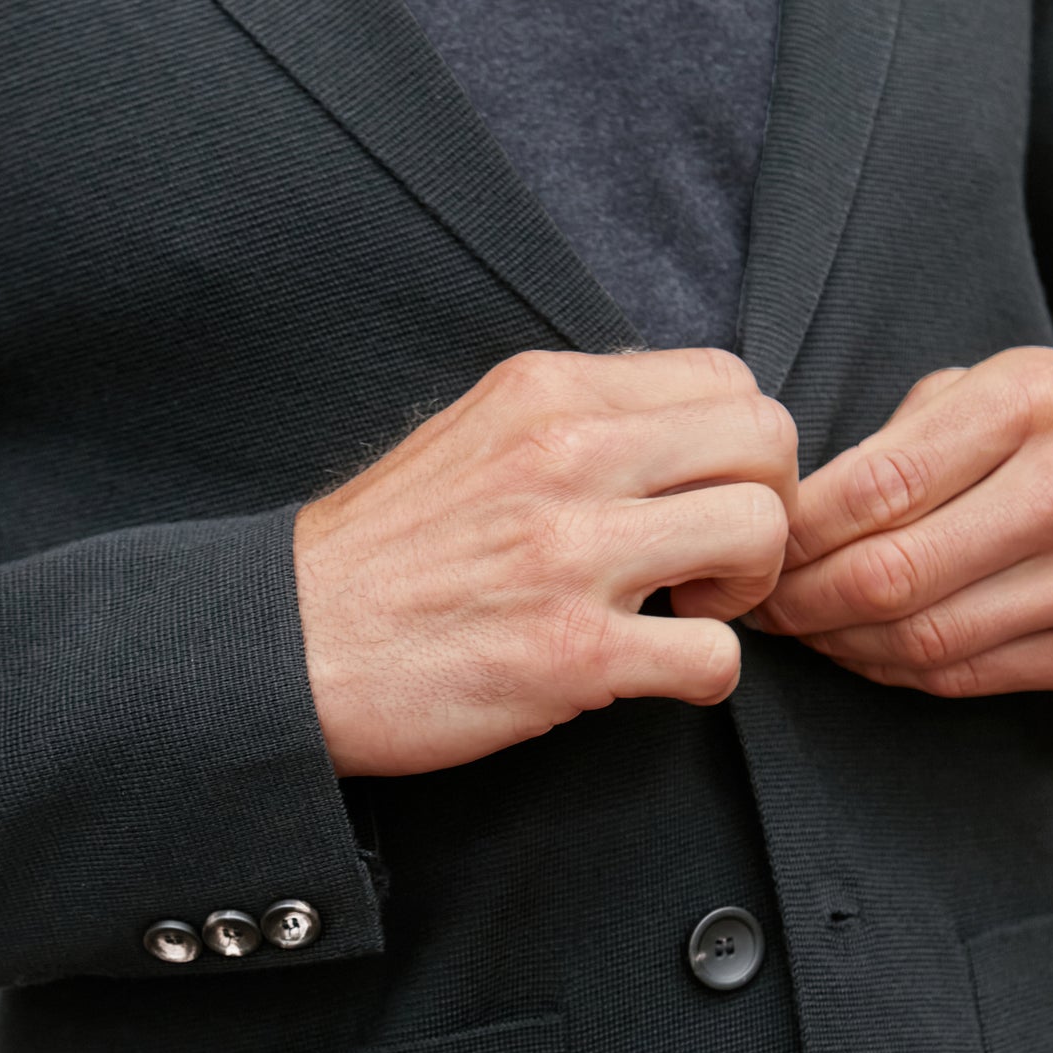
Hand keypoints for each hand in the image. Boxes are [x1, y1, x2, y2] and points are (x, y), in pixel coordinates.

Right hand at [294, 346, 796, 775]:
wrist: (284, 646)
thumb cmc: (378, 557)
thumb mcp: (472, 436)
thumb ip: (572, 422)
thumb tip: (671, 435)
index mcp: (547, 393)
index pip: (725, 378)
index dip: (741, 447)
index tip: (701, 499)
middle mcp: (567, 455)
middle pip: (766, 439)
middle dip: (768, 507)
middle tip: (716, 560)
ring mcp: (571, 554)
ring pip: (759, 533)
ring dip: (749, 588)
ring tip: (690, 612)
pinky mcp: (571, 653)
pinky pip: (716, 656)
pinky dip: (709, 675)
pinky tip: (660, 674)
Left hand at [749, 347, 1052, 697]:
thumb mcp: (996, 385)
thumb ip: (900, 439)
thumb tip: (794, 508)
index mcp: (1031, 403)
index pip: (875, 488)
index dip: (793, 533)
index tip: (755, 546)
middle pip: (889, 575)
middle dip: (799, 600)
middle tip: (758, 601)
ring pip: (922, 639)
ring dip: (837, 644)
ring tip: (800, 627)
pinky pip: (963, 677)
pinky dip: (891, 671)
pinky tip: (860, 648)